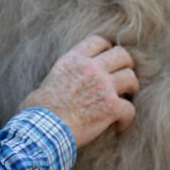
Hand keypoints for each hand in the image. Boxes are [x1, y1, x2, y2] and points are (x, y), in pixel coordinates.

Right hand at [19, 35, 137, 148]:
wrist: (44, 128)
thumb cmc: (38, 110)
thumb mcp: (48, 81)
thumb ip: (62, 75)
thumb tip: (58, 84)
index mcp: (74, 60)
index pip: (98, 41)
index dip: (108, 48)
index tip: (109, 58)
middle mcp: (91, 68)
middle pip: (122, 55)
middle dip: (127, 65)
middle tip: (124, 77)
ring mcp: (104, 86)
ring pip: (131, 78)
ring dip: (131, 89)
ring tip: (127, 98)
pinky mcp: (111, 106)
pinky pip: (130, 108)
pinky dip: (127, 119)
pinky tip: (119, 126)